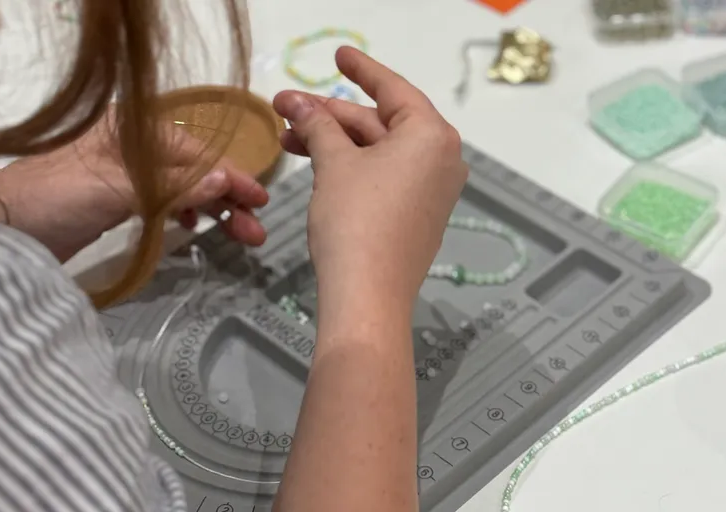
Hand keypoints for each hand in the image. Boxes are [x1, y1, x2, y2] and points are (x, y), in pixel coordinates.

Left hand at [0, 111, 268, 261]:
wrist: (6, 227)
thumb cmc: (58, 197)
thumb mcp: (122, 189)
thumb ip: (177, 186)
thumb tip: (227, 179)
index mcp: (135, 130)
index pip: (197, 153)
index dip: (231, 177)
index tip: (260, 199)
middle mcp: (135, 146)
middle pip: (194, 171)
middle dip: (227, 201)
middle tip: (255, 232)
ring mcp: (127, 172)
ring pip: (183, 189)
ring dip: (211, 211)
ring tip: (240, 236)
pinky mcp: (118, 198)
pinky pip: (165, 202)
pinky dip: (185, 214)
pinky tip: (196, 227)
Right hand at [273, 47, 467, 322]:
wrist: (368, 297)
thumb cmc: (355, 220)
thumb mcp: (333, 164)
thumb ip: (319, 126)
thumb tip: (299, 104)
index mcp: (432, 136)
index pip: (393, 89)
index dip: (361, 70)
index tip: (339, 54)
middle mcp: (442, 159)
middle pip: (381, 123)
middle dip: (331, 114)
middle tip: (284, 106)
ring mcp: (432, 190)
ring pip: (378, 152)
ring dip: (334, 142)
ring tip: (287, 137)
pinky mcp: (418, 216)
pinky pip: (385, 177)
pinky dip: (352, 166)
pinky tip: (316, 161)